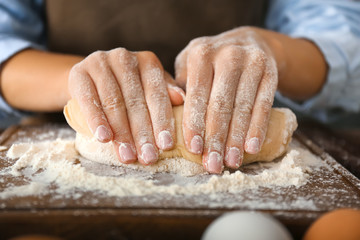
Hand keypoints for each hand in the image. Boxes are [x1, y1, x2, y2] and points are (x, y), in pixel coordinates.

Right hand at [68, 48, 184, 164]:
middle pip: (136, 101)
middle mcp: (125, 57)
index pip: (157, 94)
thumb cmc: (127, 90)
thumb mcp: (148, 90)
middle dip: (143, 133)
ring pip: (114, 102)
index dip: (163, 121)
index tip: (167, 146)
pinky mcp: (79, 72)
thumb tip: (180, 99)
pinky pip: (89, 99)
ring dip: (122, 132)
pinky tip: (104, 138)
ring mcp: (100, 62)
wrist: (89, 81)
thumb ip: (165, 93)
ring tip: (128, 156)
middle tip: (148, 158)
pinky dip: (97, 120)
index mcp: (147, 61)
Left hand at [175, 27, 277, 172]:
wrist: (247, 42)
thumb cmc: (210, 62)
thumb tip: (172, 114)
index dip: (195, 123)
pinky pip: (264, 104)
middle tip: (212, 165)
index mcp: (201, 53)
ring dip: (236, 139)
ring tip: (231, 162)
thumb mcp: (190, 64)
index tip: (194, 149)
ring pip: (243, 107)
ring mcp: (252, 62)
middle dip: (215, 138)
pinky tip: (252, 148)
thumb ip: (179, 86)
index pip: (196, 94)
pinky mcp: (270, 72)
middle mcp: (227, 54)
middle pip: (220, 104)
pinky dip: (258, 128)